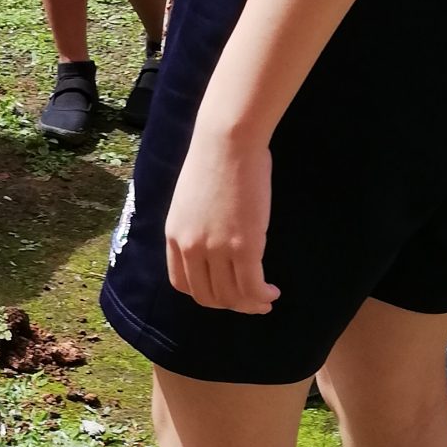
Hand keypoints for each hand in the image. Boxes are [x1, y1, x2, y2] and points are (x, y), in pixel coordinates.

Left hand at [164, 119, 279, 312]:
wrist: (228, 141)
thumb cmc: (214, 161)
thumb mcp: (189, 200)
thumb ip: (195, 225)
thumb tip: (212, 240)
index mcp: (174, 236)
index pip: (182, 284)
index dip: (204, 294)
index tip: (223, 292)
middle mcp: (191, 247)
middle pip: (207, 296)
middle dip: (230, 305)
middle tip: (250, 301)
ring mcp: (216, 248)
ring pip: (232, 296)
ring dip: (250, 304)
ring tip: (266, 298)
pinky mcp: (244, 245)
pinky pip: (252, 285)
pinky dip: (262, 295)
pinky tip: (272, 292)